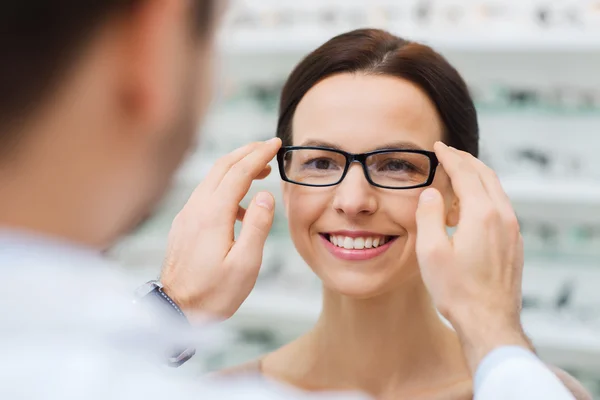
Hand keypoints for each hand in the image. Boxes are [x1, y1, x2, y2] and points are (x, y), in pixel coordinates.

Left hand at [159, 138, 281, 321]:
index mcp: (213, 215)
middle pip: (222, 167)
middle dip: (246, 152)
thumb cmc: (213, 294)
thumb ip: (258, 226)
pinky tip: (240, 205)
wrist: (175, 311)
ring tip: (259, 171)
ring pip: (212, 178)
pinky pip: (205, 194)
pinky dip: (225, 186)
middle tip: (268, 146)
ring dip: (235, 167)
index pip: (238, 172)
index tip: (275, 144)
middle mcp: (196, 208)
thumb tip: (266, 195)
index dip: (259, 155)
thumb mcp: (245, 265)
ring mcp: (187, 215)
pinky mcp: (183, 225)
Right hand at [415, 141, 530, 372]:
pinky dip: (485, 195)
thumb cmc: (456, 291)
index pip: (466, 173)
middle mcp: (503, 217)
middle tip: (448, 153)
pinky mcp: (514, 243)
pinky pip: (501, 207)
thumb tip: (431, 192)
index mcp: (482, 214)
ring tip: (458, 175)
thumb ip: (429, 215)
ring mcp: (513, 230)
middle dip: (466, 160)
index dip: (450, 157)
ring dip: (477, 177)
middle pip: (486, 175)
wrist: (489, 321)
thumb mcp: (430, 251)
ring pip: (496, 190)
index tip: (438, 146)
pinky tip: (471, 206)